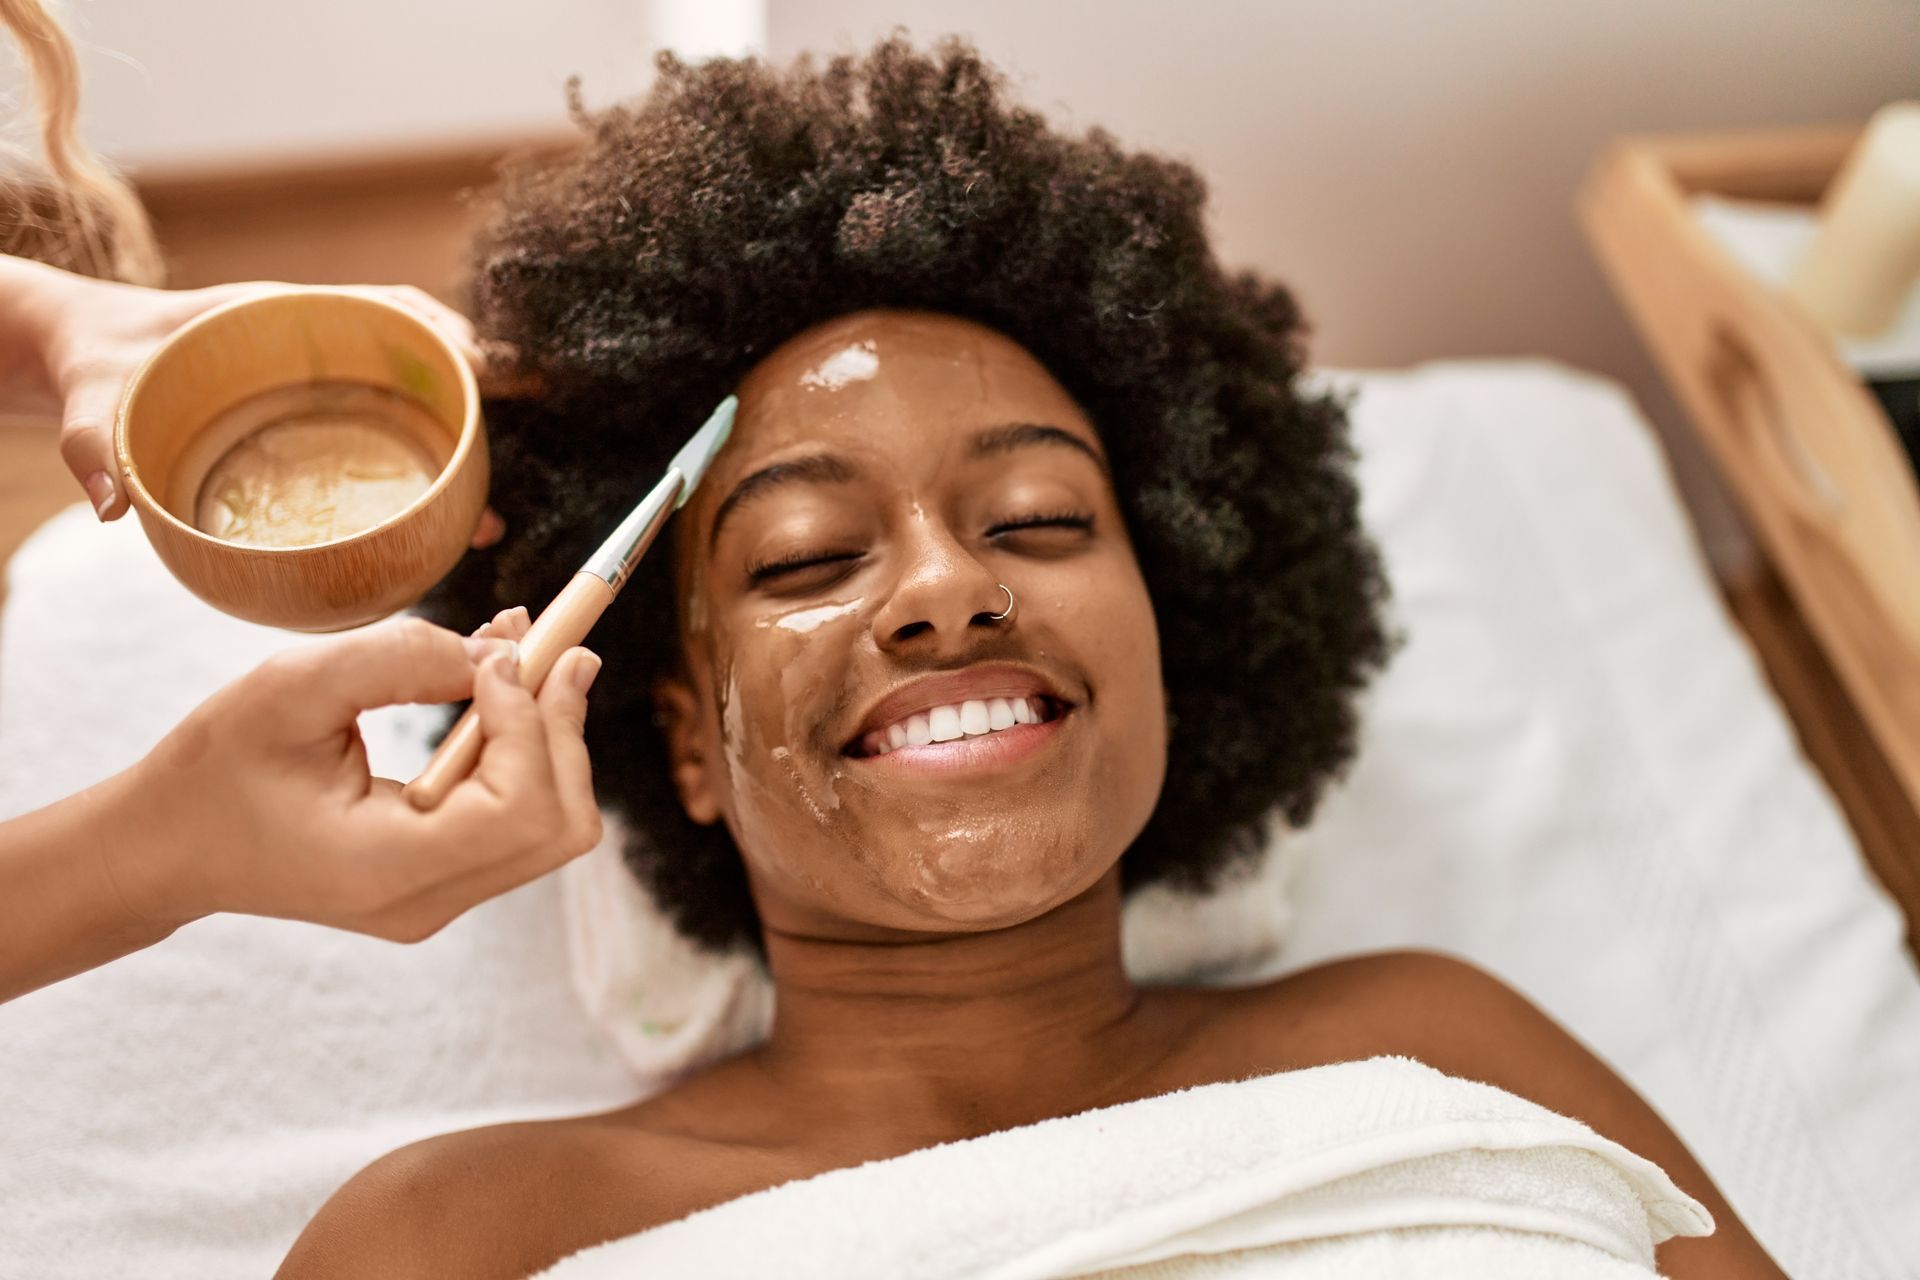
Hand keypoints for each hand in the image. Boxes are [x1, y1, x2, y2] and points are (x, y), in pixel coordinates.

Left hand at [29, 266, 505, 546]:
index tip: (475, 363)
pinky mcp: (313, 428)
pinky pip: (378, 444)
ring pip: (405, 410)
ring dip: (448, 456)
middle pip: (413, 363)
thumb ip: (92, 441)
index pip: (380, 306)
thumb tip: (108, 505)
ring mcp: (319, 391)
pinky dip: (414, 478)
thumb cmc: (94, 363)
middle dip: (465, 404)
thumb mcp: (90, 393)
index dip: (435, 330)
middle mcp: (312, 351)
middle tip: (488, 468)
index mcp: (278, 319)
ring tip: (478, 517)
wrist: (86, 363)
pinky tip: (432, 527)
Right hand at [110, 609, 601, 942]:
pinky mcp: (440, 878)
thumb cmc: (214, 769)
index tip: (499, 653)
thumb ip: (398, 661)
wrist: (169, 847)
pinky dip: (522, 751)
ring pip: (550, 822)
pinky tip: (496, 690)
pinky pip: (515, 818)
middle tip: (557, 640)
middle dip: (564, 724)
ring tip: (522, 652)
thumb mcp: (289, 688)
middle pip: (559, 823)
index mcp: (387, 870)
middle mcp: (427, 901)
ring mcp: (438, 898)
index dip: (531, 724)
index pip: (520, 809)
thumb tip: (498, 653)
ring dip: (550, 732)